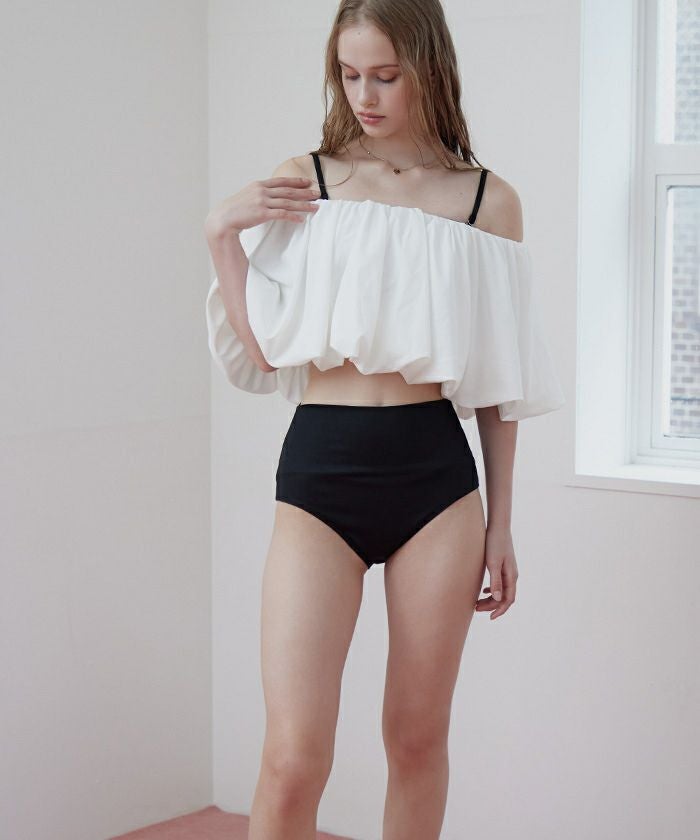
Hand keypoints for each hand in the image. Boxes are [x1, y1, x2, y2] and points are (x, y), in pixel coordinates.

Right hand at [204, 176, 321, 238]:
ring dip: (303, 205)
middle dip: (305, 192)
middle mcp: (262, 191)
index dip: (296, 181)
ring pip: (288, 202)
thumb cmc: (234, 210)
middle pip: (288, 191)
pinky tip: (302, 219)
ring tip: (315, 207)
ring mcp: (262, 201)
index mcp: (259, 185)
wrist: (223, 218)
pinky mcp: (262, 213)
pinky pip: (282, 214)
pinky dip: (293, 216)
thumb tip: (271, 198)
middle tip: (318, 193)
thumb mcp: (247, 197)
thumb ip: (260, 195)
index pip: (282, 181)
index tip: (308, 182)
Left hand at [474, 526, 517, 619]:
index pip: (508, 600)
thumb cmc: (495, 543)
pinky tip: (483, 591)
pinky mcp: (502, 565)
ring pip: (501, 591)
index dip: (499, 610)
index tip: (490, 618)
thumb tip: (498, 598)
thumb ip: (496, 581)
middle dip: (491, 606)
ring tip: (477, 602)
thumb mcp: (493, 563)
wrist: (498, 527)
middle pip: (504, 597)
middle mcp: (512, 575)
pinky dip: (492, 590)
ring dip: (490, 599)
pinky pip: (499, 583)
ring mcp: (508, 570)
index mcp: (511, 576)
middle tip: (476, 608)